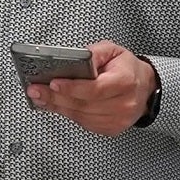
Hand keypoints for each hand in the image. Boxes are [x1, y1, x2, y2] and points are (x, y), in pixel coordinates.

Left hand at [26, 41, 156, 135]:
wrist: (144, 87)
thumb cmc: (126, 69)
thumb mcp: (113, 51)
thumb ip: (94, 53)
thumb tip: (75, 57)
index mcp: (125, 81)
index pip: (95, 88)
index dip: (72, 87)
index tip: (53, 82)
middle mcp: (124, 103)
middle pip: (83, 104)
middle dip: (55, 97)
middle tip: (35, 90)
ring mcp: (118, 119)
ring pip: (80, 116)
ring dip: (57, 107)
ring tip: (40, 97)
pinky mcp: (111, 129)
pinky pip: (84, 123)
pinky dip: (68, 114)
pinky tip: (56, 105)